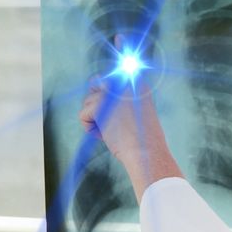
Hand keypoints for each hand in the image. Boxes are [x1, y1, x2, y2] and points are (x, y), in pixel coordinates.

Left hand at [78, 72, 181, 201]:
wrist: (147, 152)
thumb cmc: (144, 139)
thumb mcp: (137, 110)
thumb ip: (121, 98)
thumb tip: (99, 87)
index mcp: (136, 82)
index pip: (109, 79)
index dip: (106, 97)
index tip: (116, 116)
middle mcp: (124, 81)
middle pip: (95, 84)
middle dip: (95, 103)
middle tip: (106, 121)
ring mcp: (112, 92)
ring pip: (88, 102)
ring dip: (94, 119)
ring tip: (111, 132)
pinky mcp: (100, 104)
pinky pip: (83, 114)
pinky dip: (90, 128)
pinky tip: (105, 136)